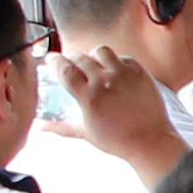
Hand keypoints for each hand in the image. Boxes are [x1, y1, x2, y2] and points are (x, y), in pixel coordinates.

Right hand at [43, 40, 188, 177]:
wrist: (150, 141)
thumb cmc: (118, 141)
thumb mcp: (86, 133)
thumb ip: (61, 127)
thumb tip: (41, 127)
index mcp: (88, 97)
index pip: (65, 70)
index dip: (55, 61)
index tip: (51, 59)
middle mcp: (105, 81)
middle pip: (81, 57)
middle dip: (72, 58)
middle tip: (71, 63)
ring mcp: (124, 75)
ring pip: (101, 51)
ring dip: (93, 55)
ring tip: (94, 64)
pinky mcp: (140, 73)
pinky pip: (123, 57)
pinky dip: (115, 61)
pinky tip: (114, 70)